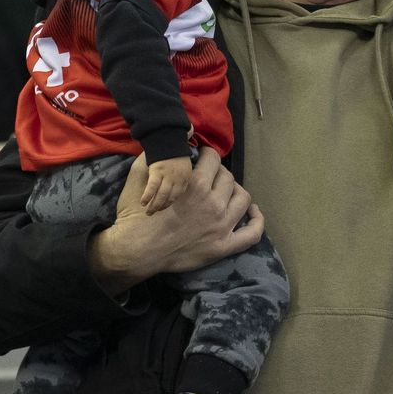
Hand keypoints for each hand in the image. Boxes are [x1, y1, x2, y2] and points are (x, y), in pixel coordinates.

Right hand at [87, 149, 263, 296]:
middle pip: (228, 177)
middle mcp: (213, 203)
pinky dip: (257, 221)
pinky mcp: (223, 246)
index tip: (202, 158)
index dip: (207, 155)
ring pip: (243, 199)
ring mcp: (221, 226)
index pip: (213, 159)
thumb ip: (151, 156)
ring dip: (236, 191)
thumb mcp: (137, 178)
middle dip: (219, 172)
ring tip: (227, 191)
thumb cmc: (135, 215)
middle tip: (210, 176)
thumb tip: (166, 142)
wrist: (136, 251)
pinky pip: (252, 234)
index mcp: (194, 184)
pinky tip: (253, 213)